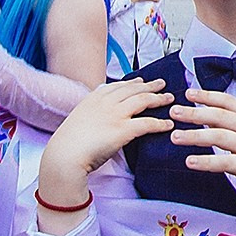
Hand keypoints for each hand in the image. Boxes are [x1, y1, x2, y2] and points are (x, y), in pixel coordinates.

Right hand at [40, 79, 174, 187]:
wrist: (65, 155)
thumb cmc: (69, 144)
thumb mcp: (78, 120)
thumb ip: (91, 115)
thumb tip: (99, 120)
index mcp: (93, 99)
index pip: (117, 86)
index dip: (132, 82)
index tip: (141, 80)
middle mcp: (105, 102)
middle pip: (133, 89)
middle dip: (150, 85)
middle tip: (162, 83)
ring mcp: (115, 114)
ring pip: (143, 100)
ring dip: (159, 98)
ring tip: (170, 99)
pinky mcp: (123, 129)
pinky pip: (148, 123)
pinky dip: (160, 123)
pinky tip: (168, 124)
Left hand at [170, 88, 235, 233]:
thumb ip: (235, 127)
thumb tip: (208, 117)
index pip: (228, 101)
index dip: (207, 95)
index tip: (188, 93)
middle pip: (220, 116)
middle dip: (194, 112)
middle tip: (173, 111)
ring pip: (219, 137)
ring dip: (194, 136)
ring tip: (175, 137)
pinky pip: (224, 162)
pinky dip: (205, 161)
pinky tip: (190, 161)